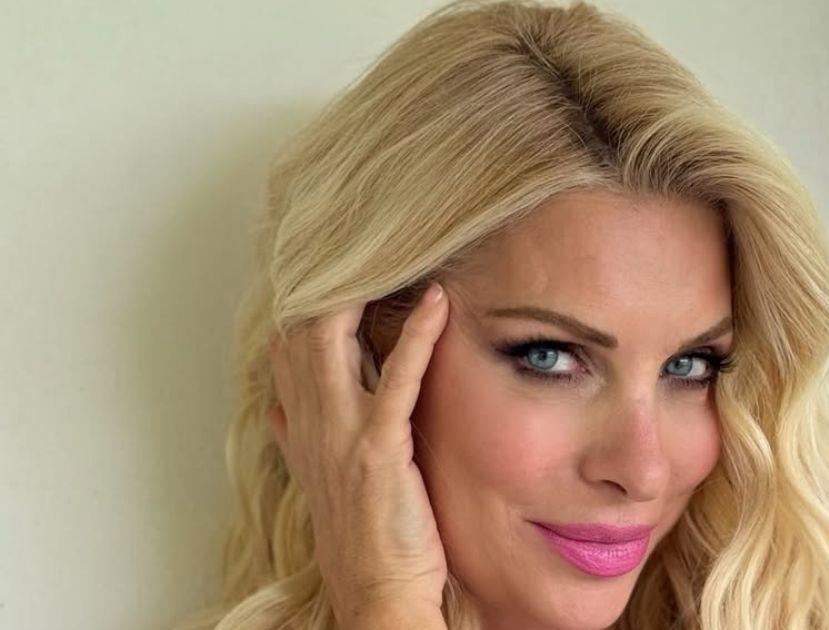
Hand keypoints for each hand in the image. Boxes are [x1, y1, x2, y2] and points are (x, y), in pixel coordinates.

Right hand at [267, 281, 449, 625]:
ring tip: (393, 248)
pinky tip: (436, 302)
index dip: (303, 296)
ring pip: (332, 340)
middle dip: (326, 277)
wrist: (377, 592)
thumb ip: (296, 437)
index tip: (328, 258)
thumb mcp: (318, 480)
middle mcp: (312, 421)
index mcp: (301, 424)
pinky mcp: (379, 448)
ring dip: (363, 290)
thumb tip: (277, 407)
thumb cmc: (361, 535)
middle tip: (362, 235)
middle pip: (301, 327)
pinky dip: (416, 335)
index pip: (286, 343)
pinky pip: (396, 378)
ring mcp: (342, 433)